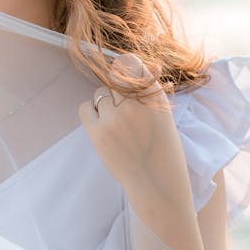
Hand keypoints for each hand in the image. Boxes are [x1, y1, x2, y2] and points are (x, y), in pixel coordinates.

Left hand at [78, 53, 192, 206]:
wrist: (157, 186)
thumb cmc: (164, 151)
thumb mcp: (164, 115)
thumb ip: (146, 94)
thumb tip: (125, 66)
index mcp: (156, 98)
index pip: (131, 63)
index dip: (126, 68)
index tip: (127, 76)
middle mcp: (134, 105)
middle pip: (114, 78)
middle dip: (118, 89)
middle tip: (125, 108)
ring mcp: (114, 120)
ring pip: (100, 94)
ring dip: (106, 103)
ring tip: (118, 122)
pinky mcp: (98, 134)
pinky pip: (85, 107)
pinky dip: (92, 112)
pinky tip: (103, 123)